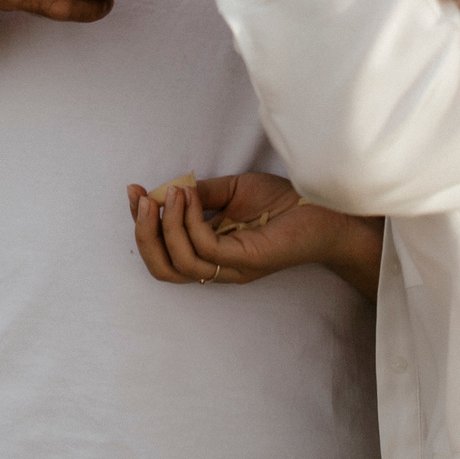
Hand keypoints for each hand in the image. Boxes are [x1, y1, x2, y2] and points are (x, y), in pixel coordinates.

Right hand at [126, 172, 380, 297]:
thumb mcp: (233, 190)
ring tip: (171, 195)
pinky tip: (191, 198)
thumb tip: (169, 190)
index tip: (134, 191)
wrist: (324, 208)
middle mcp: (217, 266)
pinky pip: (205, 249)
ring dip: (166, 226)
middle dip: (143, 234)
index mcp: (210, 251)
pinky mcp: (246, 261)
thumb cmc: (283, 201)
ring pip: (179, 263)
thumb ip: (202, 193)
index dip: (142, 224)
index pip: (163, 252)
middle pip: (162, 268)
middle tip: (141, 200)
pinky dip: (190, 222)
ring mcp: (231, 267)